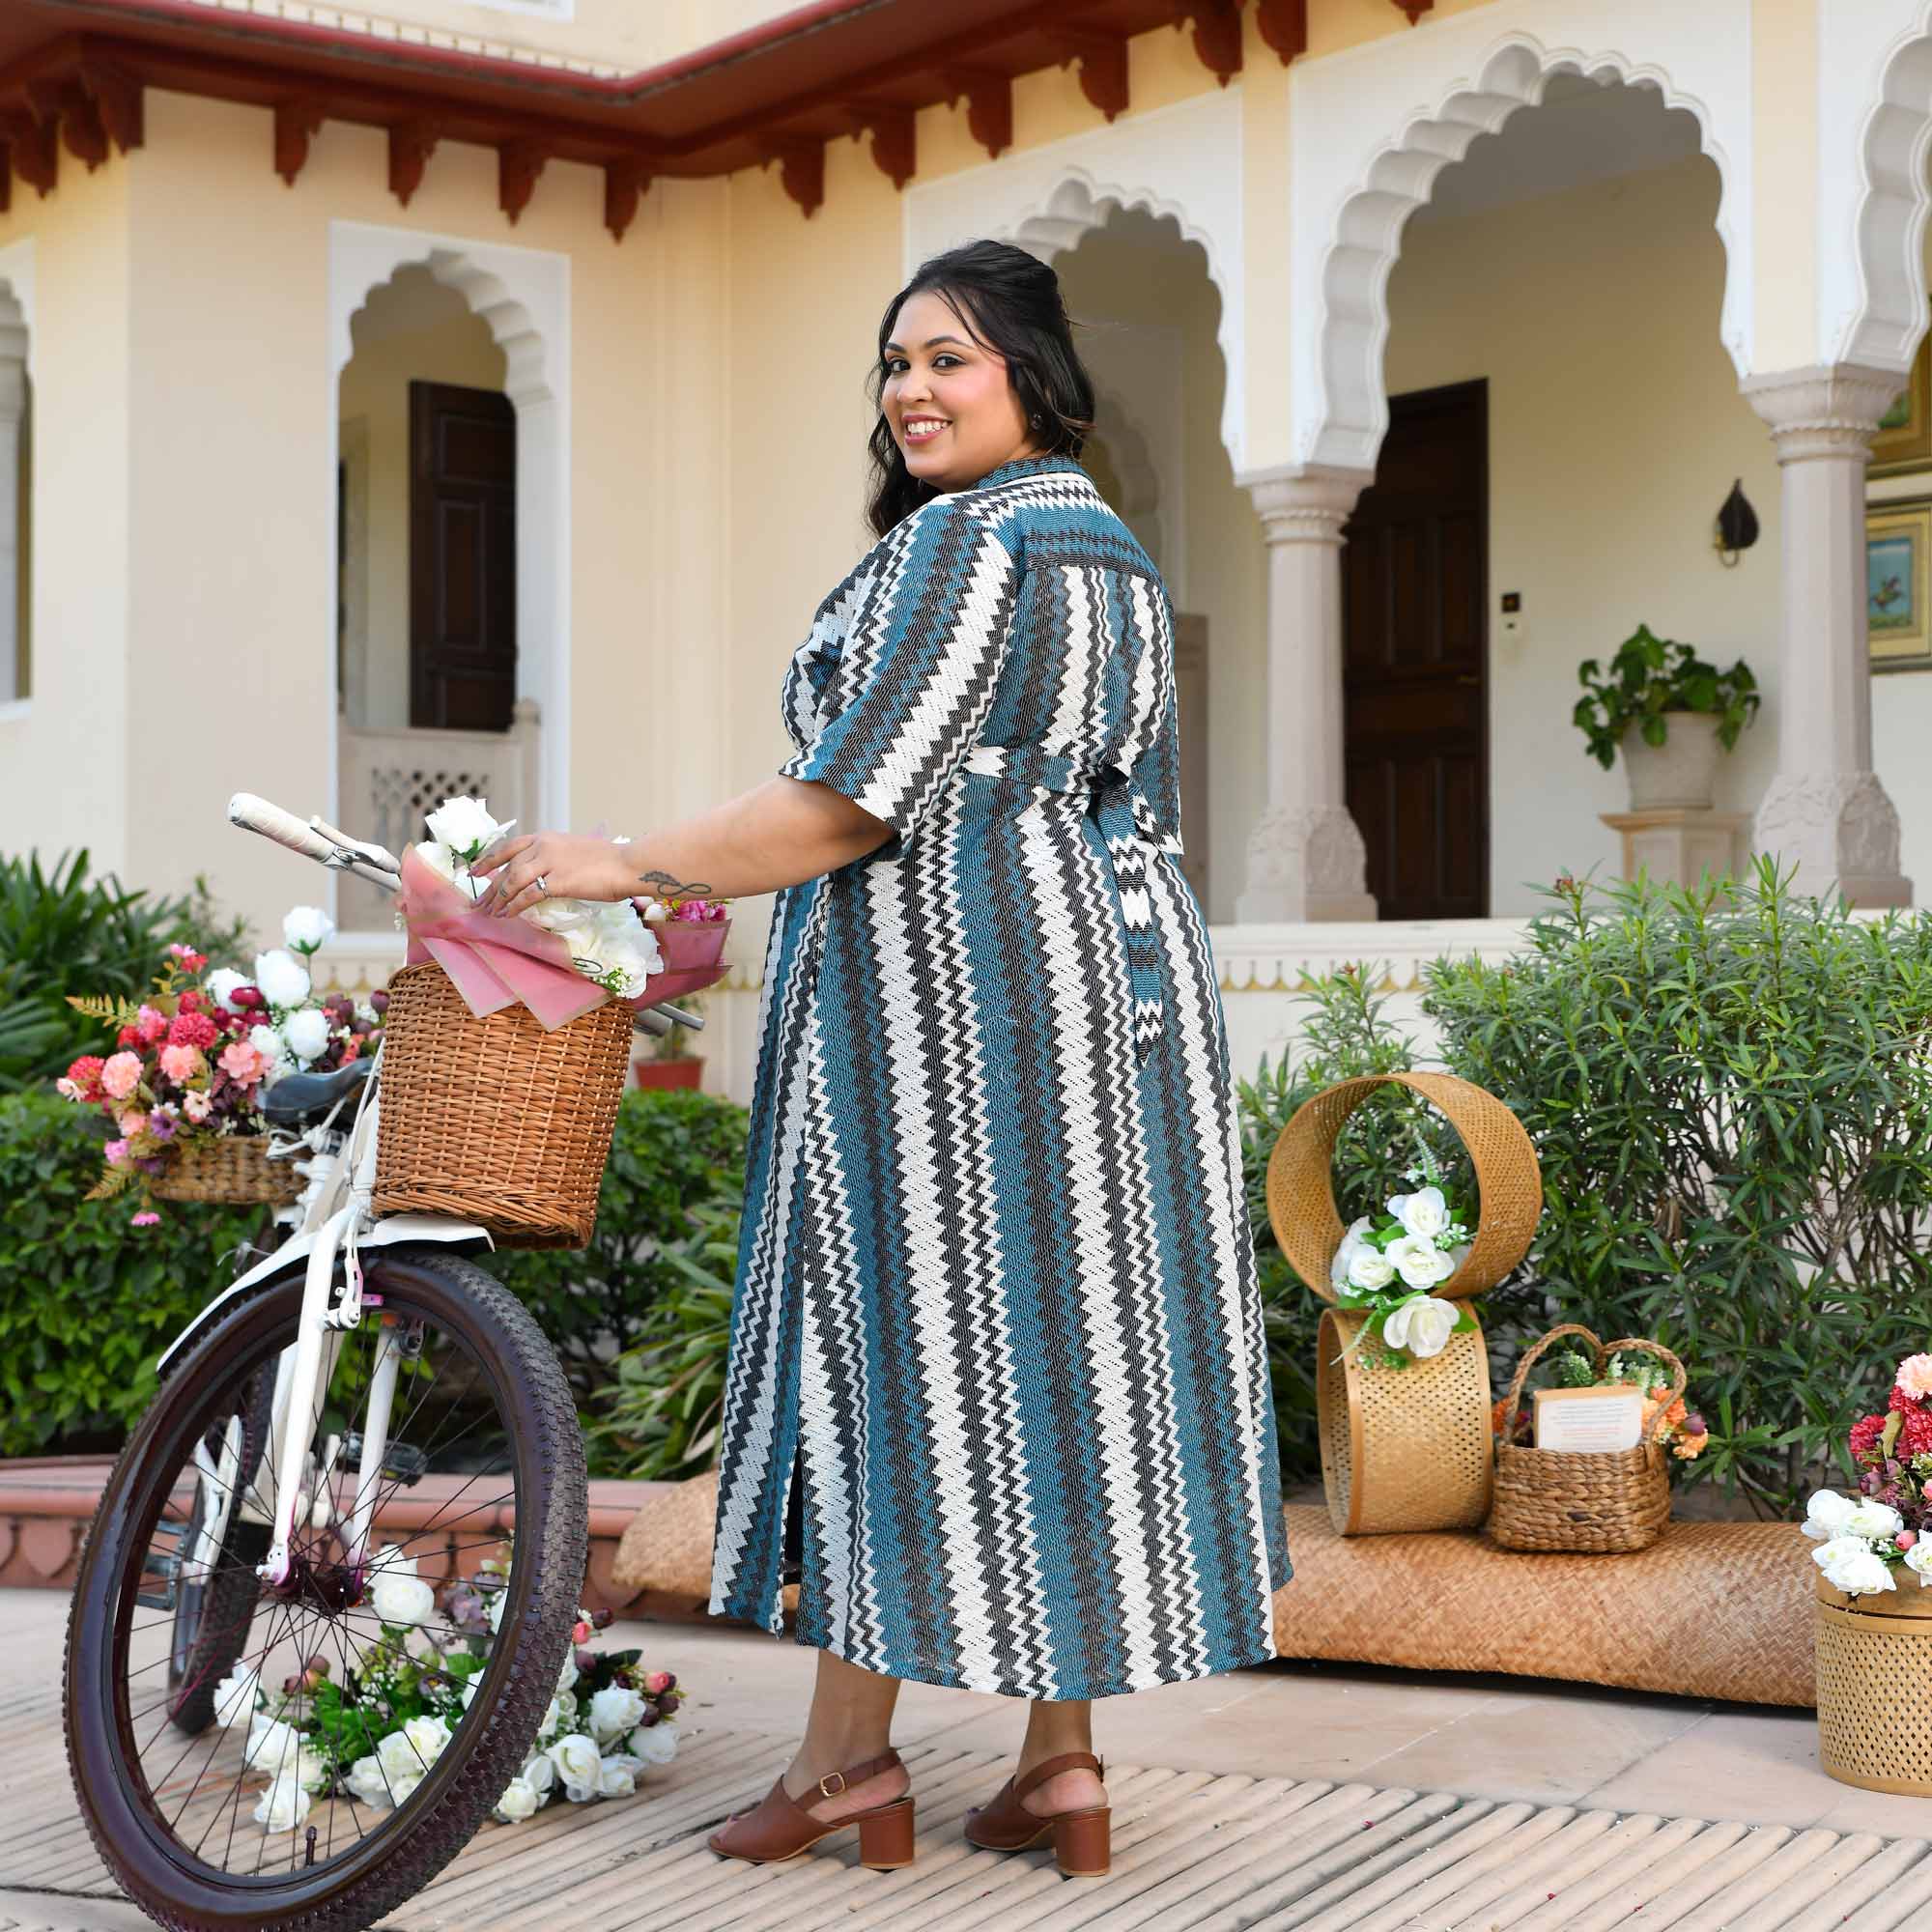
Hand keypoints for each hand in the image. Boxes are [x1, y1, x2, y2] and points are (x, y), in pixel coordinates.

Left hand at [469, 832, 636, 918]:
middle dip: (490, 887)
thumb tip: (544, 874)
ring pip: (513, 881)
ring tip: (490, 912)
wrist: (627, 864)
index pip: (508, 848)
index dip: (489, 860)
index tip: (474, 871)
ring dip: (499, 899)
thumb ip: (555, 858)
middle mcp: (543, 846)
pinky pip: (528, 895)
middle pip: (507, 868)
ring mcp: (549, 863)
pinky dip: (514, 906)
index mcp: (546, 838)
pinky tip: (507, 914)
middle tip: (478, 903)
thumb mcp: (575, 851)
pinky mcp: (557, 881)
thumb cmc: (608, 860)